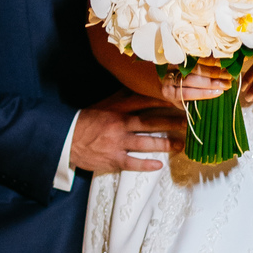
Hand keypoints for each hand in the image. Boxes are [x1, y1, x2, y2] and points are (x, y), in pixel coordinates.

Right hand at [70, 95, 185, 175]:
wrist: (65, 139)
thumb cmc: (86, 121)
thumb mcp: (103, 105)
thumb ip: (121, 98)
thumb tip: (138, 86)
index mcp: (117, 109)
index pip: (144, 101)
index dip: (162, 101)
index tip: (179, 101)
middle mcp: (119, 124)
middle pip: (150, 122)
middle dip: (171, 122)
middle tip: (187, 123)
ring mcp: (117, 142)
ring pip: (146, 142)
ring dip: (165, 144)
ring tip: (181, 145)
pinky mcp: (113, 159)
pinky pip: (133, 162)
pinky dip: (146, 164)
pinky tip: (158, 165)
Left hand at [159, 60, 231, 106]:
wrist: (161, 76)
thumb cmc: (176, 92)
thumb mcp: (181, 102)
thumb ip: (192, 105)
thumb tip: (212, 108)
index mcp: (169, 93)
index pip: (188, 93)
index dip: (204, 93)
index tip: (220, 92)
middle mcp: (168, 78)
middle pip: (192, 79)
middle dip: (212, 81)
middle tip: (227, 83)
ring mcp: (172, 64)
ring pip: (195, 67)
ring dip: (213, 70)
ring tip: (227, 74)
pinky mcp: (177, 55)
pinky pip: (195, 56)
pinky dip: (208, 59)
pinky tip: (220, 63)